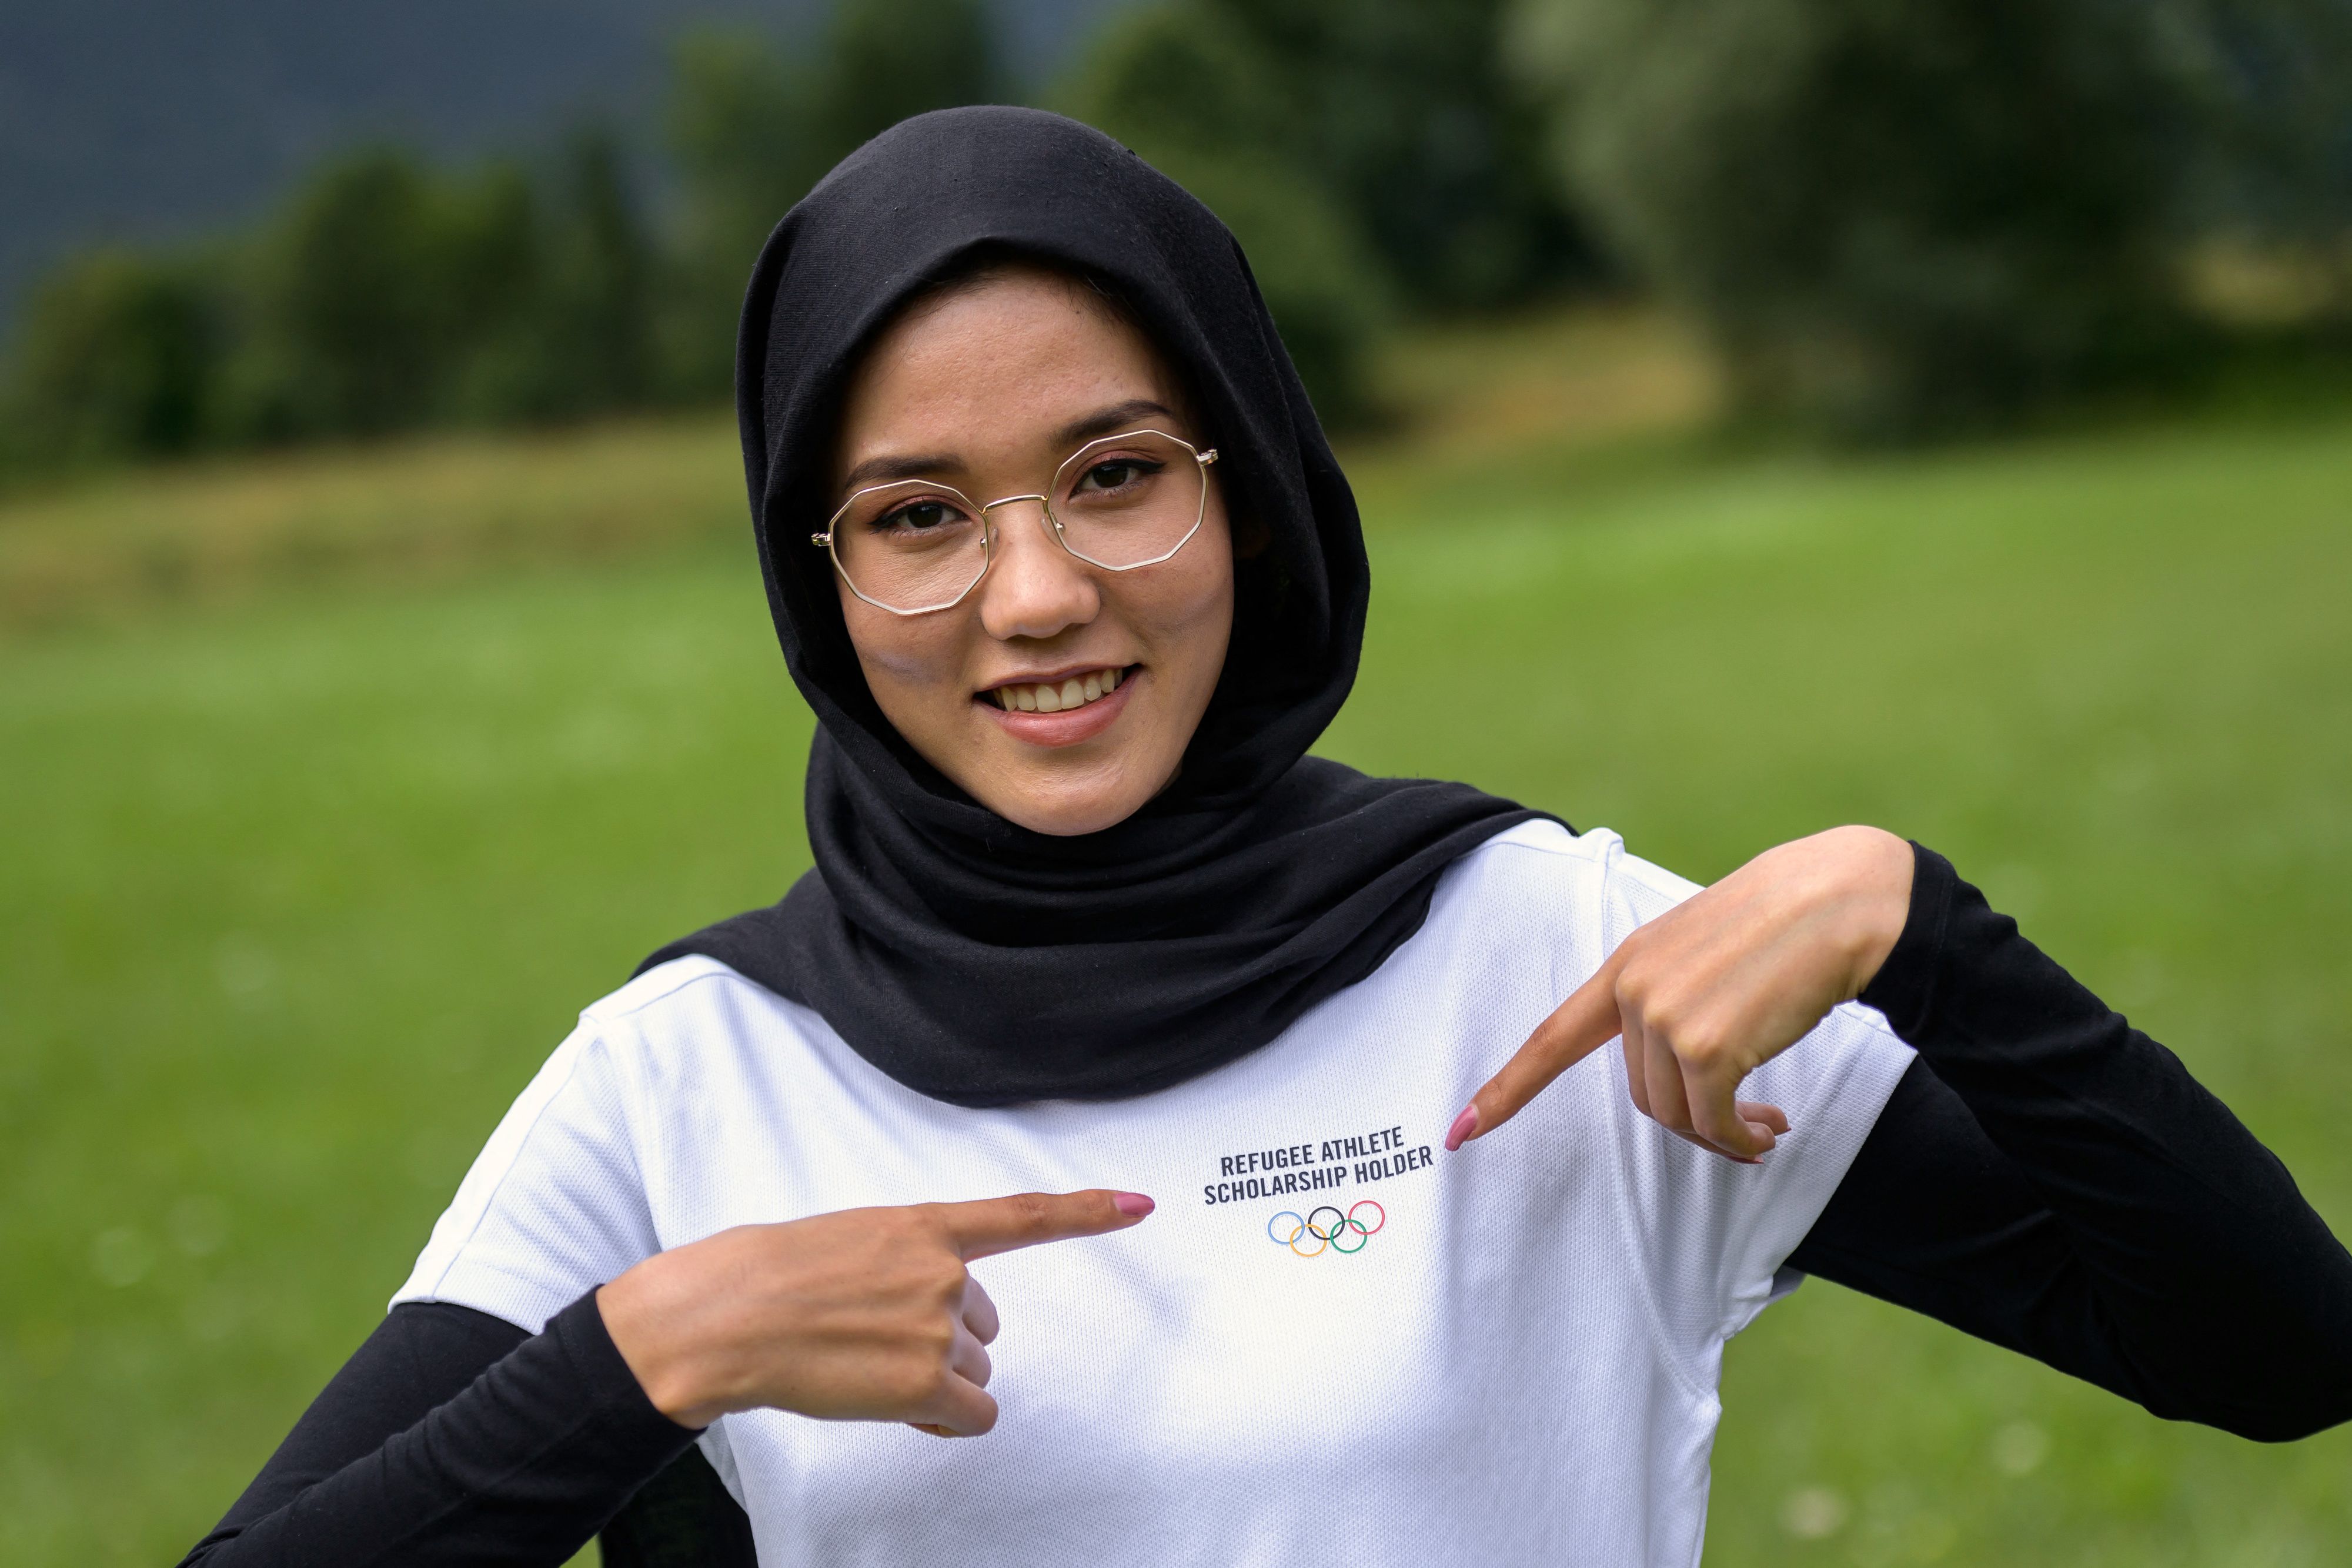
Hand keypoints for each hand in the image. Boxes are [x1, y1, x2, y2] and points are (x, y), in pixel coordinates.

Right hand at [597, 1189, 1153, 1434]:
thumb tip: (941, 1308)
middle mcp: (946, 1271)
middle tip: (871, 1336)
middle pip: (984, 1325)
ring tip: (864, 1363)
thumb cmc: (774, 1277)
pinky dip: (939, 1419)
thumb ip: (908, 1263)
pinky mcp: (928, 1380)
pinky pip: (970, 1416)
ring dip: (932, 1379)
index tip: (1142, 1205)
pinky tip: (888, 1401)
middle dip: (941, 1339)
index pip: (1023, 1215)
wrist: (727, 1314)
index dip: (1088, 1211)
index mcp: (925, 1225)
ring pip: (973, 1373)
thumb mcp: (854, 1243)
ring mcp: (940, 1326)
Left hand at [1447, 825, 1911, 1161]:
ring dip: (1721, 1135)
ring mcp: (1665, 1018)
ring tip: (1764, 1128)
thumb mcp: (1701, 952)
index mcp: (1626, 965)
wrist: (1841, 903)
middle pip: (1642, 1094)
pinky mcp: (1708, 1046)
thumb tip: (1676, 1062)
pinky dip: (1740, 1139)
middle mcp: (1634, 991)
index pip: (1552, 1037)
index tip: (1459, 1129)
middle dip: (1691, 1121)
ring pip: (1675, 1114)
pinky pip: (1713, 1123)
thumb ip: (1668, 997)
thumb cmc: (1782, 929)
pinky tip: (1771, 1130)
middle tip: (1745, 1126)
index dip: (1506, 1088)